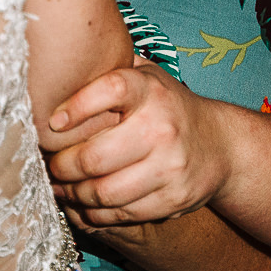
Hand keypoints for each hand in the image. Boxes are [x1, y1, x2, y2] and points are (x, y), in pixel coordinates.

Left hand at [46, 56, 234, 226]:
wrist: (220, 145)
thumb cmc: (168, 107)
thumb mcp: (148, 76)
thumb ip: (113, 66)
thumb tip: (63, 56)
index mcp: (150, 90)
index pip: (111, 90)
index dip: (76, 106)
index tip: (53, 121)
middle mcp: (161, 127)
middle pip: (94, 157)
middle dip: (61, 166)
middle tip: (50, 166)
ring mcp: (169, 166)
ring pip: (103, 192)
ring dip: (73, 195)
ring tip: (61, 188)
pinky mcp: (173, 199)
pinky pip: (121, 214)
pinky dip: (95, 214)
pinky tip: (84, 205)